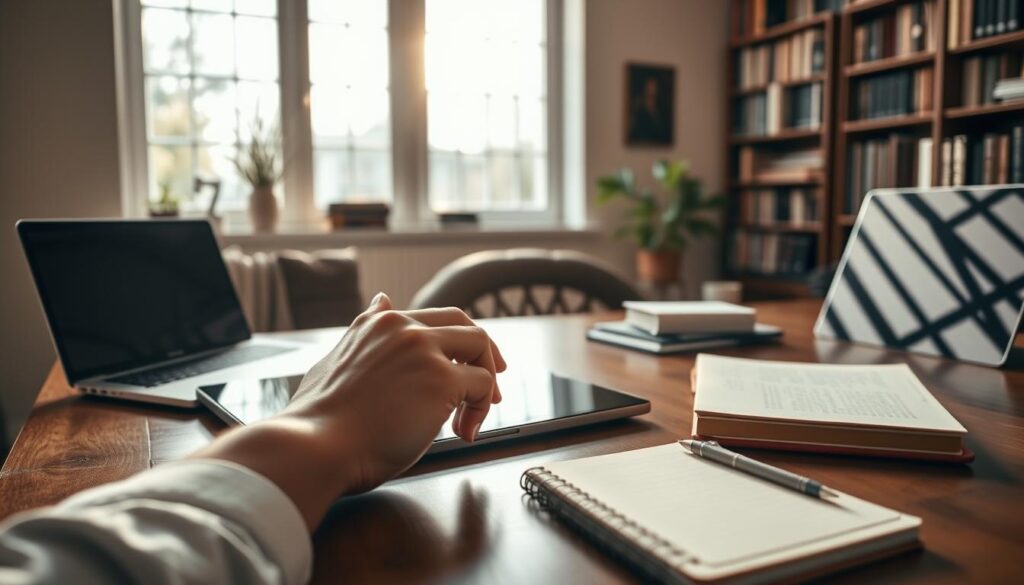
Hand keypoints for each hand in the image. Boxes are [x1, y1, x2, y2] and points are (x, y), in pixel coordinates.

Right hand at [191, 293, 506, 528]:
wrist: (314, 446)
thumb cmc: (319, 420)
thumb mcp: (334, 360)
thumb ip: (363, 330)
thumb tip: (380, 300)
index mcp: (377, 324)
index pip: (433, 319)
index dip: (456, 343)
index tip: (466, 365)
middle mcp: (402, 328)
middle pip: (465, 326)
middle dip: (485, 355)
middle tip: (491, 388)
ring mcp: (424, 350)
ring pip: (481, 350)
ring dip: (484, 387)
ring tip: (470, 418)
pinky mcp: (442, 379)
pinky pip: (483, 386)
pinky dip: (480, 410)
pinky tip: (463, 431)